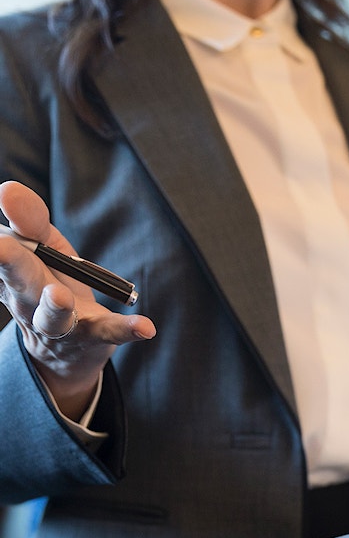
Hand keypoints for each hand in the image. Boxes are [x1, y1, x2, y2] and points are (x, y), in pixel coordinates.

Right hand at [0, 181, 155, 418]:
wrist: (64, 349)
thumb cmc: (47, 284)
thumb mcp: (42, 248)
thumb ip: (30, 220)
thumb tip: (7, 189)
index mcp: (13, 274)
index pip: (2, 252)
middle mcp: (28, 300)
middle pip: (18, 280)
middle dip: (9, 263)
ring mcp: (61, 322)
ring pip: (53, 316)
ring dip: (55, 305)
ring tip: (59, 295)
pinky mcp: (94, 334)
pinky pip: (110, 332)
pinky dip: (127, 329)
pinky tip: (145, 327)